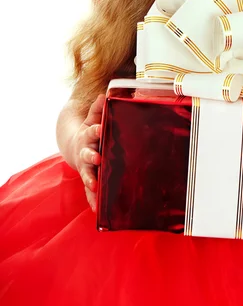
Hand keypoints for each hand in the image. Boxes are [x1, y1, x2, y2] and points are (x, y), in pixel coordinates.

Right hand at [72, 94, 105, 211]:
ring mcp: (86, 168)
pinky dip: (93, 200)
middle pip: (87, 154)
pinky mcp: (90, 180)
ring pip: (88, 174)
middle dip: (91, 156)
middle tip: (97, 158)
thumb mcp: (93, 119)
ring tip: (95, 186)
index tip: (100, 128)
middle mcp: (86, 153)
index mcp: (88, 136)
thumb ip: (98, 109)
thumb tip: (104, 94)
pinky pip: (91, 192)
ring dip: (91, 180)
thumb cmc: (91, 131)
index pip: (92, 131)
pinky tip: (98, 211)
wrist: (75, 148)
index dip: (96, 130)